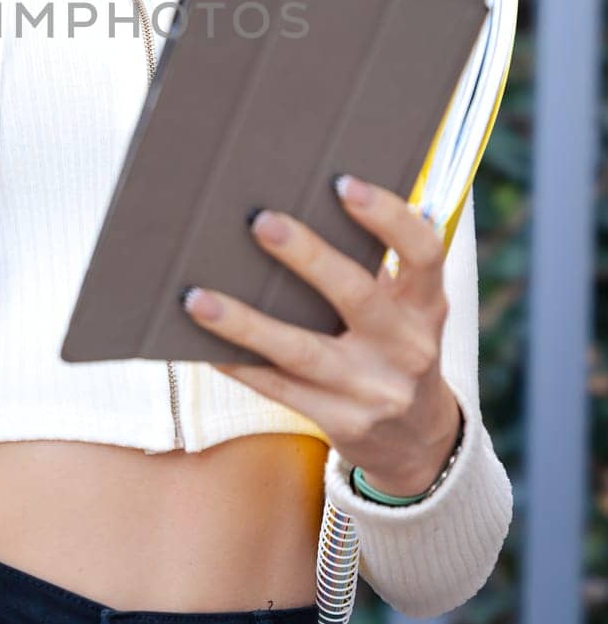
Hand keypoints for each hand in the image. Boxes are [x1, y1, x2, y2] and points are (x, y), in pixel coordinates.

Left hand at [182, 175, 462, 495]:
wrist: (417, 442)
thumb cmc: (395, 347)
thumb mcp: (408, 309)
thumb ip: (376, 264)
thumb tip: (300, 201)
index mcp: (426, 305)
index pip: (422, 252)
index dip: (387, 215)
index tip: (343, 182)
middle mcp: (407, 347)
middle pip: (356, 294)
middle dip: (307, 256)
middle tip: (259, 220)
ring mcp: (374, 390)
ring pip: (302, 350)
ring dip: (245, 323)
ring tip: (196, 297)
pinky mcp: (342, 424)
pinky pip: (278, 388)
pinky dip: (239, 363)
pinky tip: (200, 343)